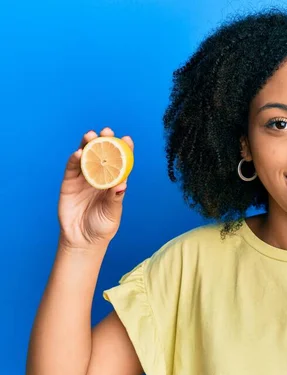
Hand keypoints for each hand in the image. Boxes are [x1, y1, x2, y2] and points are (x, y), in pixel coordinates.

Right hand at [58, 127, 133, 249]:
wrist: (83, 240)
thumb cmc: (102, 226)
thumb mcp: (112, 213)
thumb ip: (115, 198)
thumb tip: (122, 184)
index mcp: (114, 182)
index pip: (120, 163)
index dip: (124, 150)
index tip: (127, 139)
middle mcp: (99, 177)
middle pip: (101, 155)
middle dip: (104, 141)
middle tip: (107, 131)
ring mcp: (83, 179)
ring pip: (85, 157)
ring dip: (87, 145)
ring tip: (90, 135)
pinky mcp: (69, 184)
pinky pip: (71, 169)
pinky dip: (74, 159)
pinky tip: (77, 152)